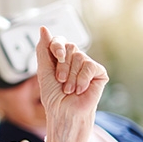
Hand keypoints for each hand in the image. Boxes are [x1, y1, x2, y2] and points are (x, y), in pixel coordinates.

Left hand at [36, 26, 108, 141]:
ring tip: (69, 89)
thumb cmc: (53, 96)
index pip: (59, 40)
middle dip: (61, 66)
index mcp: (60, 57)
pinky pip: (89, 66)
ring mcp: (87, 65)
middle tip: (61, 81)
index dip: (57, 45)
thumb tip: (43, 28)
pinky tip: (80, 90)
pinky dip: (81, 79)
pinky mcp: (99, 73)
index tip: (56, 56)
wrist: (64, 113)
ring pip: (79, 56)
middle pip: (69, 46)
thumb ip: (43, 49)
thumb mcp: (43, 71)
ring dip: (70, 76)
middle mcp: (74, 59)